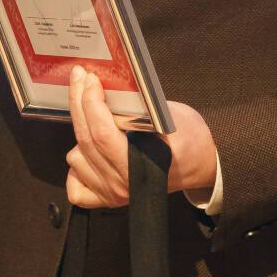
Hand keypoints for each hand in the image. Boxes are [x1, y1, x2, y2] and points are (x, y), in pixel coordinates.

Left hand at [65, 66, 215, 207]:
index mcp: (142, 165)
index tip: (90, 79)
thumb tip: (103, 89)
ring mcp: (113, 193)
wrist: (200, 163)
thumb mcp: (170, 116)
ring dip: (80, 133)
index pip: (102, 133)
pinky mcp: (106, 198)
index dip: (91, 102)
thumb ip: (136, 110)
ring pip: (76, 158)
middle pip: (86, 139)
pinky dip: (77, 167)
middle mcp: (124, 184)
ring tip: (94, 118)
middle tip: (79, 78)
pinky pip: (76, 186)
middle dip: (79, 102)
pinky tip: (88, 152)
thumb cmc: (190, 139)